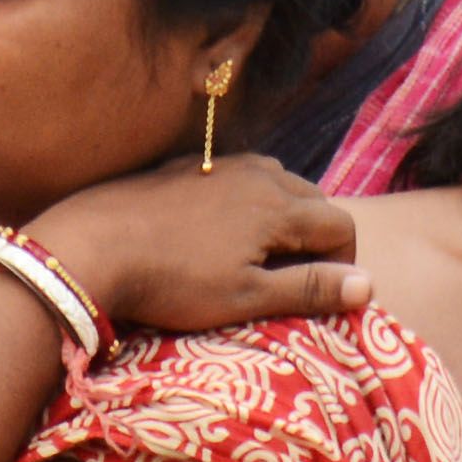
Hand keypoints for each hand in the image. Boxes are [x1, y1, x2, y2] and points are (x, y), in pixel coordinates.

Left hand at [21, 155, 361, 333]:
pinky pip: (234, 178)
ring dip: (281, 216)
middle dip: (316, 238)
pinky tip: (216, 234)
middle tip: (292, 279)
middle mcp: (257, 174)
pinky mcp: (185, 167)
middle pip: (311, 199)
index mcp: (280, 205)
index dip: (344, 263)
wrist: (93, 245)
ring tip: (257, 257)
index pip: (340, 224)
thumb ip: (308, 288)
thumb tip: (368, 286)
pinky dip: (243, 203)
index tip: (325, 293)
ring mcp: (219, 165)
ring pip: (274, 183)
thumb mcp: (246, 297)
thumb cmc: (172, 281)